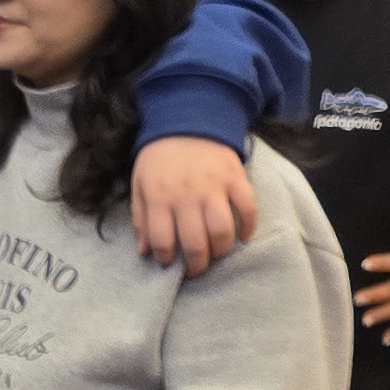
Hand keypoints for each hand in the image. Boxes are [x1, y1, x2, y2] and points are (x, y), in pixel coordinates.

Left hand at [129, 135, 257, 273]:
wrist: (189, 120)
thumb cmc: (160, 158)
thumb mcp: (140, 185)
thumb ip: (141, 218)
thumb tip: (143, 252)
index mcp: (159, 197)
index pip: (162, 241)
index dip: (165, 259)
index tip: (169, 263)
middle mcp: (186, 195)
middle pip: (194, 243)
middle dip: (196, 265)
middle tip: (196, 269)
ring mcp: (213, 187)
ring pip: (221, 231)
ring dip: (221, 250)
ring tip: (217, 253)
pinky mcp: (236, 178)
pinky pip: (248, 209)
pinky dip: (249, 227)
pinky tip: (243, 237)